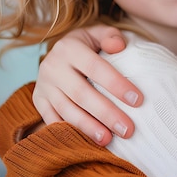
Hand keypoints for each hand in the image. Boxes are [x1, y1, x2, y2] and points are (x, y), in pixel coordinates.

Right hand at [32, 24, 141, 144]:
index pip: (96, 67)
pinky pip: (52, 120)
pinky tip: (87, 143)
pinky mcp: (38, 101)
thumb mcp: (99, 33)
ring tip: (108, 140)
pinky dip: (70, 132)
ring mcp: (43, 85)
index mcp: (69, 48)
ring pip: (66, 110)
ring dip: (88, 127)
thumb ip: (111, 36)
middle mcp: (52, 66)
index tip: (138, 101)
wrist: (61, 52)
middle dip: (106, 113)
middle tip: (127, 130)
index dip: (116, 84)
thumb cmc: (90, 45)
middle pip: (81, 94)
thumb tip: (118, 46)